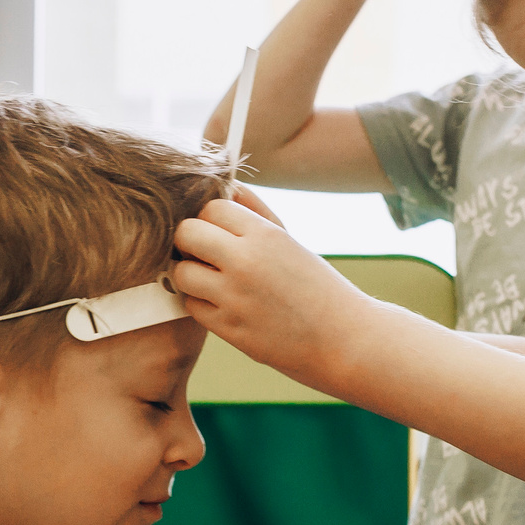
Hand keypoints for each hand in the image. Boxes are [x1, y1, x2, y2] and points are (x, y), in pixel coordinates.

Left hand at [172, 198, 370, 388]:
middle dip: (190, 241)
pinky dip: (201, 303)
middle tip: (203, 253)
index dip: (209, 219)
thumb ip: (254, 210)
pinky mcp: (228, 328)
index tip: (218, 232)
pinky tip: (222, 304)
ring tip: (210, 280)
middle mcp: (245, 262)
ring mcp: (234, 297)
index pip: (210, 208)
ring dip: (190, 274)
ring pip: (182, 272)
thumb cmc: (315, 286)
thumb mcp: (289, 241)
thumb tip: (223, 185)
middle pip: (186, 233)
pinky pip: (191, 306)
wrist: (342, 338)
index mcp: (265, 235)